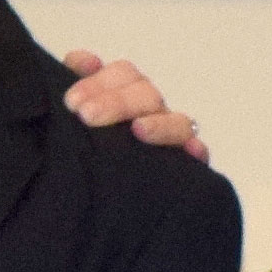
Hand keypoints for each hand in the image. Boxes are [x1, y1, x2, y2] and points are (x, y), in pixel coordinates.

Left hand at [60, 48, 208, 162]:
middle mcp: (150, 113)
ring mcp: (170, 137)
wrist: (100, 210)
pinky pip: (200, 153)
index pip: (122, 74)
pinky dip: (197, 148)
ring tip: (137, 130)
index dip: (98, 81)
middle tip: (86, 116)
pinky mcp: (186, 165)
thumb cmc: (87, 152)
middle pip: (146, 93)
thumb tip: (81, 61)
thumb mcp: (74, 120)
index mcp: (125, 97)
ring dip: (158, 123)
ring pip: (176, 120)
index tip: (72, 101)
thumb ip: (77, 86)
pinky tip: (190, 151)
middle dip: (117, 101)